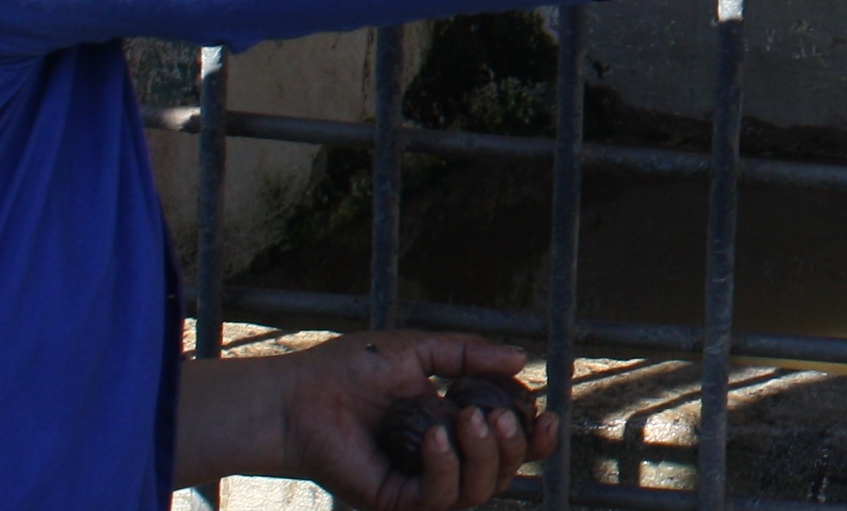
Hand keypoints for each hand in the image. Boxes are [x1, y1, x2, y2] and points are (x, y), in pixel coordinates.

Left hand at [174, 331, 561, 508]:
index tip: (548, 415)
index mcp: (453, 428)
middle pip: (502, 475)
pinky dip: (446, 468)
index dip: (535, 439)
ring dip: (484, 458)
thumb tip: (523, 360)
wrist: (298, 394)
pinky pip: (437, 499)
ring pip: (478, 493)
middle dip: (513, 448)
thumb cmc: (349, 369)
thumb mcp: (419, 350)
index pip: (508, 447)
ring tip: (470, 419)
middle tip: (499, 416)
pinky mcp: (393, 501)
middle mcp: (441, 462)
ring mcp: (418, 485)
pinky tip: (438, 435)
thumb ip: (469, 355)